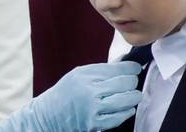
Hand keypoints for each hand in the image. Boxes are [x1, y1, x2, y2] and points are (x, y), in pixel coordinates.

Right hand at [0, 61, 141, 131]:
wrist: (48, 115)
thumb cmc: (66, 91)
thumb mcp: (81, 73)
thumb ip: (103, 68)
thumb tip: (124, 62)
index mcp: (88, 75)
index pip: (119, 69)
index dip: (132, 68)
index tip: (137, 68)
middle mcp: (91, 90)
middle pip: (125, 83)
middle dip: (133, 81)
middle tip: (133, 81)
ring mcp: (94, 108)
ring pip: (126, 100)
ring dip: (134, 96)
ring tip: (133, 94)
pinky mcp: (95, 123)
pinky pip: (119, 117)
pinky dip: (127, 111)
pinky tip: (127, 107)